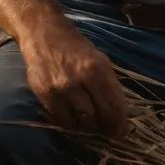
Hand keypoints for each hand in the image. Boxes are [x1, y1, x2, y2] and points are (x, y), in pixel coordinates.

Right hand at [20, 15, 128, 139]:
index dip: (120, 122)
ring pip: (80, 122)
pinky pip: (62, 120)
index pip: (113, 104)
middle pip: (98, 116)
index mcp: (97, 67)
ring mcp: (60, 88)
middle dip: (105, 127)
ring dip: (88, 126)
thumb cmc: (75, 46)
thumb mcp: (98, 58)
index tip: (122, 132)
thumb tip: (118, 113)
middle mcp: (79, 79)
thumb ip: (107, 84)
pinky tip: (74, 117)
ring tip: (91, 122)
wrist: (43, 32)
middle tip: (108, 130)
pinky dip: (70, 122)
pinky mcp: (44, 95)